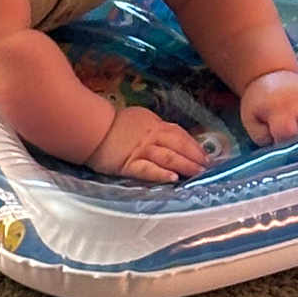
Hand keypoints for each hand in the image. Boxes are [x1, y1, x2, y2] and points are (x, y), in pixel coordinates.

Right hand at [85, 106, 208, 182]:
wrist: (89, 128)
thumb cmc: (109, 123)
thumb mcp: (135, 117)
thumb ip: (150, 126)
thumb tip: (165, 135)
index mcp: (152, 123)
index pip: (178, 133)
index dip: (193, 144)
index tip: (204, 153)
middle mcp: (150, 136)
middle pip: (178, 145)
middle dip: (195, 156)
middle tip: (207, 166)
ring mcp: (141, 150)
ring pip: (169, 157)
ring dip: (186, 166)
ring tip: (197, 173)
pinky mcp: (130, 164)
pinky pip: (148, 170)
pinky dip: (162, 174)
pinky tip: (173, 179)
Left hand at [240, 70, 297, 145]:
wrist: (269, 75)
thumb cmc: (258, 101)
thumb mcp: (249, 119)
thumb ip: (261, 138)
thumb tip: (278, 147)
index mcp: (280, 109)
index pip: (289, 136)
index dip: (282, 141)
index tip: (276, 137)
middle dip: (293, 136)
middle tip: (283, 125)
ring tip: (294, 118)